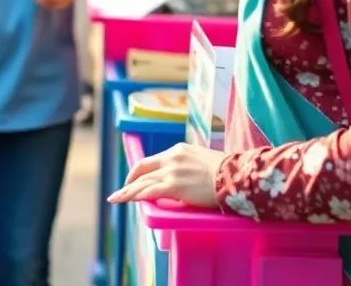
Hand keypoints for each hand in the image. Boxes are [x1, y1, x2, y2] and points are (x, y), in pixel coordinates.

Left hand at [108, 143, 224, 207]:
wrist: (235, 176)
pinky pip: (148, 191)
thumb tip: (185, 179)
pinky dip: (135, 196)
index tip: (135, 179)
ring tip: (115, 199)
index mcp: (178, 150)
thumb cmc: (226, 173)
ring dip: (127, 191)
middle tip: (120, 191)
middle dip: (130, 181)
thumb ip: (189, 167)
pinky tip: (126, 200)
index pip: (153, 160)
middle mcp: (171, 158)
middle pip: (143, 169)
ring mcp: (171, 171)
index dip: (141, 171)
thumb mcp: (202, 161)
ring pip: (143, 182)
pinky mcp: (174, 186)